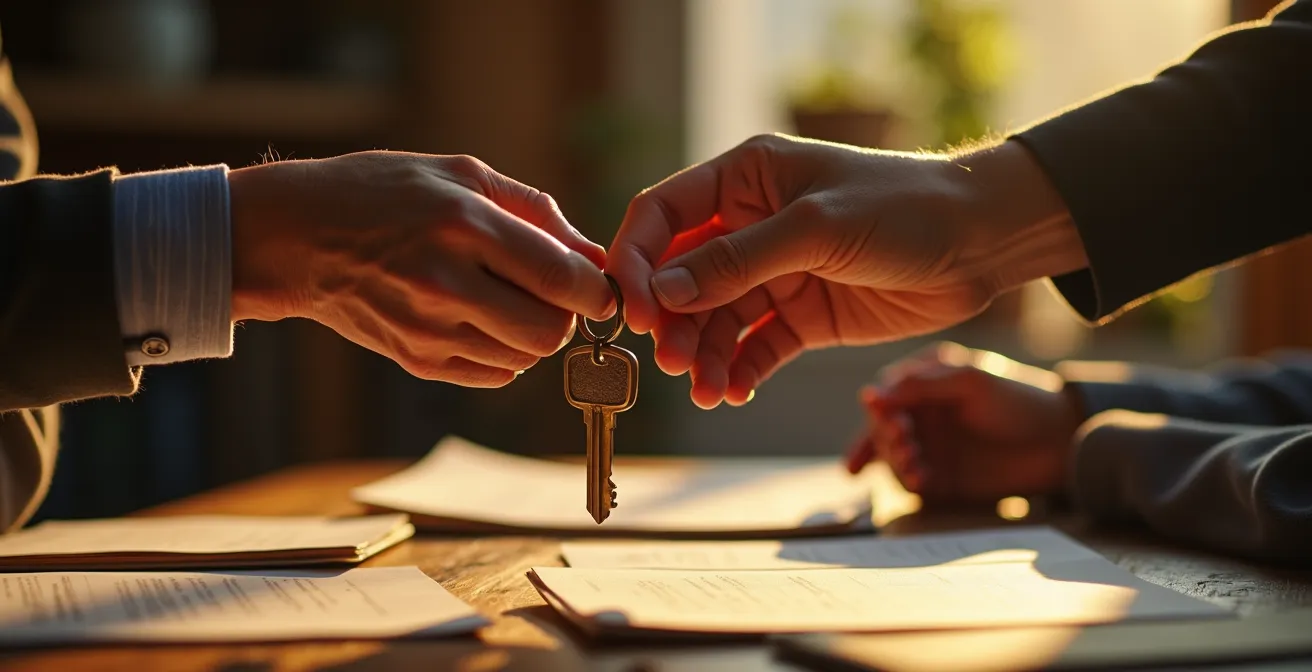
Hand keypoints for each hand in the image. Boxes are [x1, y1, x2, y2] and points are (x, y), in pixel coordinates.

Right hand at [227, 151, 613, 386]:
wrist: (296, 236)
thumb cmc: (384, 192)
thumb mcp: (461, 174)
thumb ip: (536, 213)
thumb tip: (595, 256)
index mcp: (463, 225)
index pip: (562, 279)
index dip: (596, 290)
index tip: (597, 284)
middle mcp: (446, 283)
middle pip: (551, 333)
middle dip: (567, 316)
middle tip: (551, 292)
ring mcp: (427, 329)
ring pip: (526, 358)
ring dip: (533, 334)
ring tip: (507, 298)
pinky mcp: (415, 360)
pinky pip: (493, 374)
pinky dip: (504, 353)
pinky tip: (481, 319)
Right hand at [606, 135, 1086, 408]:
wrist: (982, 243)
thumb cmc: (905, 208)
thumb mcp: (816, 227)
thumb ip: (738, 261)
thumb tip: (662, 292)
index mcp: (747, 178)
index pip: (663, 215)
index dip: (637, 260)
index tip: (633, 310)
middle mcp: (751, 224)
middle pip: (682, 276)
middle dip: (672, 321)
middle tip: (673, 361)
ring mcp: (776, 272)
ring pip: (716, 320)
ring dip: (704, 355)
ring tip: (706, 389)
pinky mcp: (802, 315)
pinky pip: (755, 346)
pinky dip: (740, 370)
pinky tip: (733, 392)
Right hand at [846, 342, 1083, 501]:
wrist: (1060, 443)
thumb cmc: (1019, 401)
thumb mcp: (969, 382)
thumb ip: (919, 385)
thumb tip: (869, 395)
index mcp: (927, 379)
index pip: (886, 393)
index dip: (879, 407)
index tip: (884, 416)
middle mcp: (923, 412)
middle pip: (882, 426)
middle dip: (886, 436)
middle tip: (905, 443)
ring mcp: (930, 444)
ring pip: (891, 455)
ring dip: (895, 460)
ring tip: (914, 464)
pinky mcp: (939, 475)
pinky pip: (910, 480)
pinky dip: (909, 480)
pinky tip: (921, 479)